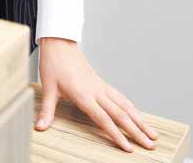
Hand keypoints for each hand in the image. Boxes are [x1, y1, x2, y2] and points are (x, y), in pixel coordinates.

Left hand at [36, 38, 157, 151]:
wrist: (59, 44)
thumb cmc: (53, 64)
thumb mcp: (48, 88)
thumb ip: (47, 110)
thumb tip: (40, 127)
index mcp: (84, 95)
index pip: (104, 119)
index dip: (117, 135)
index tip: (129, 148)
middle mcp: (96, 91)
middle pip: (121, 114)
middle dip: (137, 131)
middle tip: (150, 145)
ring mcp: (101, 87)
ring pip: (126, 105)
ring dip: (140, 120)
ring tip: (152, 134)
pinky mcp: (102, 83)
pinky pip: (121, 97)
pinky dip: (132, 108)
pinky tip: (138, 116)